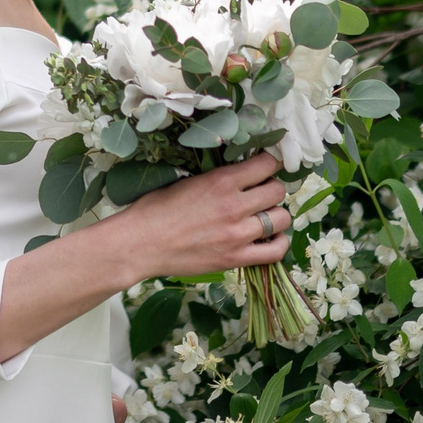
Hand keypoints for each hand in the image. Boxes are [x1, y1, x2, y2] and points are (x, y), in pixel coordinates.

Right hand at [96, 149, 291, 289]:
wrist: (140, 243)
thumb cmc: (154, 209)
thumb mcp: (186, 181)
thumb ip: (216, 179)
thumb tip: (238, 175)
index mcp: (221, 181)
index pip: (266, 164)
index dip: (269, 164)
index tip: (265, 168)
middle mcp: (234, 205)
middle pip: (277, 191)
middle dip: (272, 189)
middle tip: (262, 193)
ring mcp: (237, 234)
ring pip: (282, 219)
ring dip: (276, 215)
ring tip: (265, 216)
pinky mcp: (235, 258)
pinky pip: (275, 251)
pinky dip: (278, 243)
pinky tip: (269, 239)